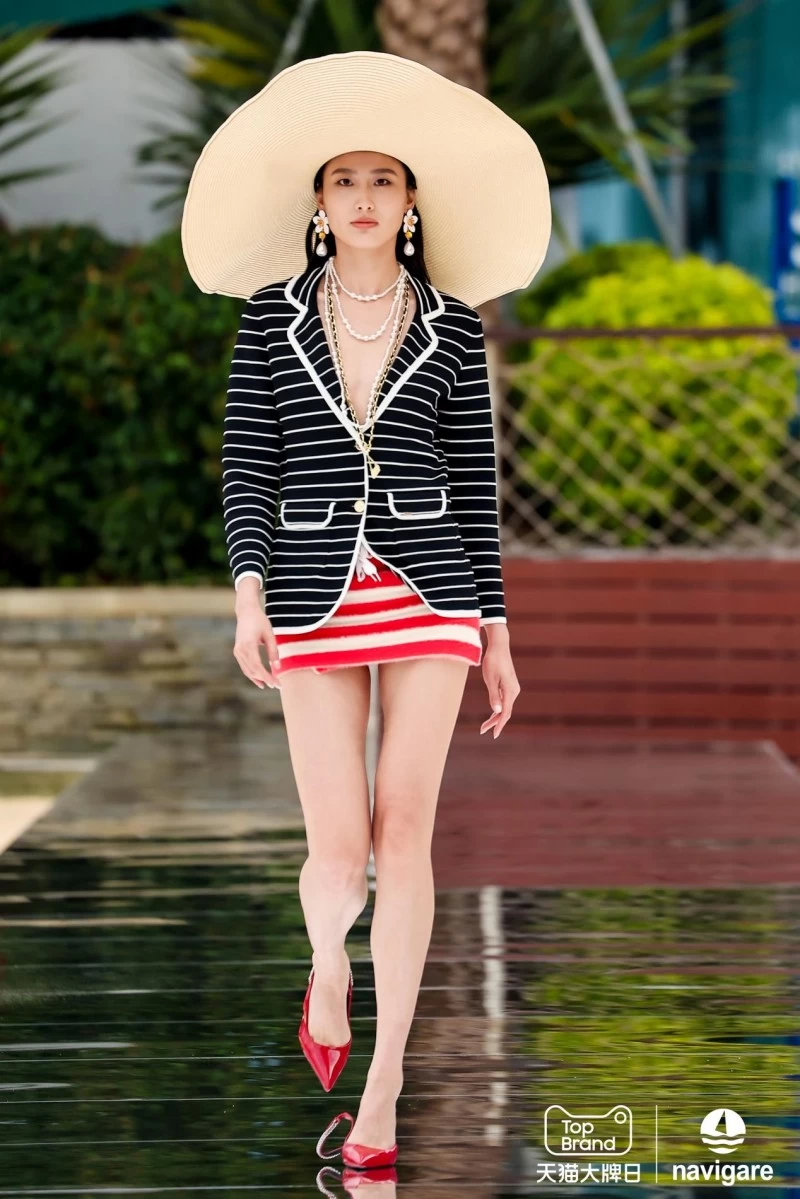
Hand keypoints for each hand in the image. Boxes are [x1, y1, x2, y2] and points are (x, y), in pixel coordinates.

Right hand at [233, 582, 280, 689]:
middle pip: (253, 671)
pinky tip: (260, 679)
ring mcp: (237, 651)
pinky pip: (245, 666)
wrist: (246, 612)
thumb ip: (273, 651)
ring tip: (269, 685)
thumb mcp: (270, 635)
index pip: (258, 667)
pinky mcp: (237, 651)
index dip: (268, 677)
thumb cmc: (260, 621)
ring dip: (258, 679)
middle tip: (278, 685)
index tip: (277, 684)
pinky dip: (252, 674)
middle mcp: (240, 650)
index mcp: (248, 645)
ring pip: (247, 670)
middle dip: (265, 679)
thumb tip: (277, 668)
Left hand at [479, 623, 518, 737]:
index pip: (505, 713)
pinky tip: (492, 713)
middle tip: (482, 731)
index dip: (499, 725)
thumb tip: (496, 711)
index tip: (493, 734)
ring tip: (485, 725)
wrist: (499, 646)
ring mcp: (513, 688)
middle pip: (505, 711)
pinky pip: (505, 701)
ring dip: (496, 716)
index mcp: (510, 691)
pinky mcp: (510, 685)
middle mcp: (514, 691)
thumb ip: (494, 696)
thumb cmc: (493, 661)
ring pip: (505, 707)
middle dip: (494, 722)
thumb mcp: (490, 679)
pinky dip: (498, 708)